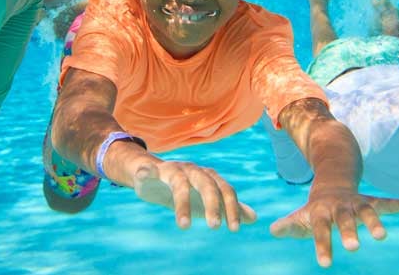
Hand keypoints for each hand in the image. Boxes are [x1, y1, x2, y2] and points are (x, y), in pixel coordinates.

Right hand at [132, 160, 257, 230]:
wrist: (154, 175)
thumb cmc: (185, 190)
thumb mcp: (207, 200)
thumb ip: (229, 207)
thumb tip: (254, 218)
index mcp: (208, 177)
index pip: (225, 190)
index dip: (231, 208)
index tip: (234, 229)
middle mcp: (193, 171)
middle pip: (206, 185)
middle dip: (212, 205)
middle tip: (215, 227)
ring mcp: (172, 169)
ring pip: (180, 184)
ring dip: (182, 203)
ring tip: (184, 226)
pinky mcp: (151, 171)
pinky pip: (148, 169)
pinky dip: (147, 172)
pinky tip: (143, 176)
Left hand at [270, 185, 398, 266]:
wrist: (331, 183)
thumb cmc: (314, 210)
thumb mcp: (300, 217)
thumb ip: (289, 225)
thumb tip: (272, 230)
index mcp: (322, 213)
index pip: (321, 230)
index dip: (323, 245)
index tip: (325, 264)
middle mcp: (340, 208)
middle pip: (345, 220)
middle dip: (349, 233)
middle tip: (353, 248)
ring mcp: (356, 204)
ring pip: (367, 212)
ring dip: (374, 222)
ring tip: (382, 235)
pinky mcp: (371, 202)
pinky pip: (388, 202)